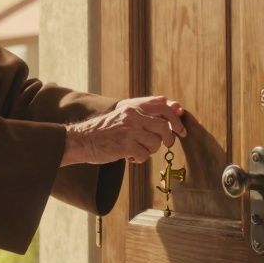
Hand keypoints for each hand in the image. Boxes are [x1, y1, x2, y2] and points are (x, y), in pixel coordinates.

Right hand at [61, 96, 186, 165]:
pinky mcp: (126, 145)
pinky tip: (129, 156)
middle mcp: (133, 116)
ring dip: (149, 150)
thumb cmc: (104, 130)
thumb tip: (170, 103)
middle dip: (169, 138)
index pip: (163, 107)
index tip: (180, 129)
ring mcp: (130, 130)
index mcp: (133, 107)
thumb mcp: (123, 114)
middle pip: (164, 126)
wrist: (82, 140)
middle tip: (168, 144)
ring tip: (137, 149)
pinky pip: (145, 155)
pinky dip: (139, 158)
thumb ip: (144, 110)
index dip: (176, 118)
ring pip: (155, 143)